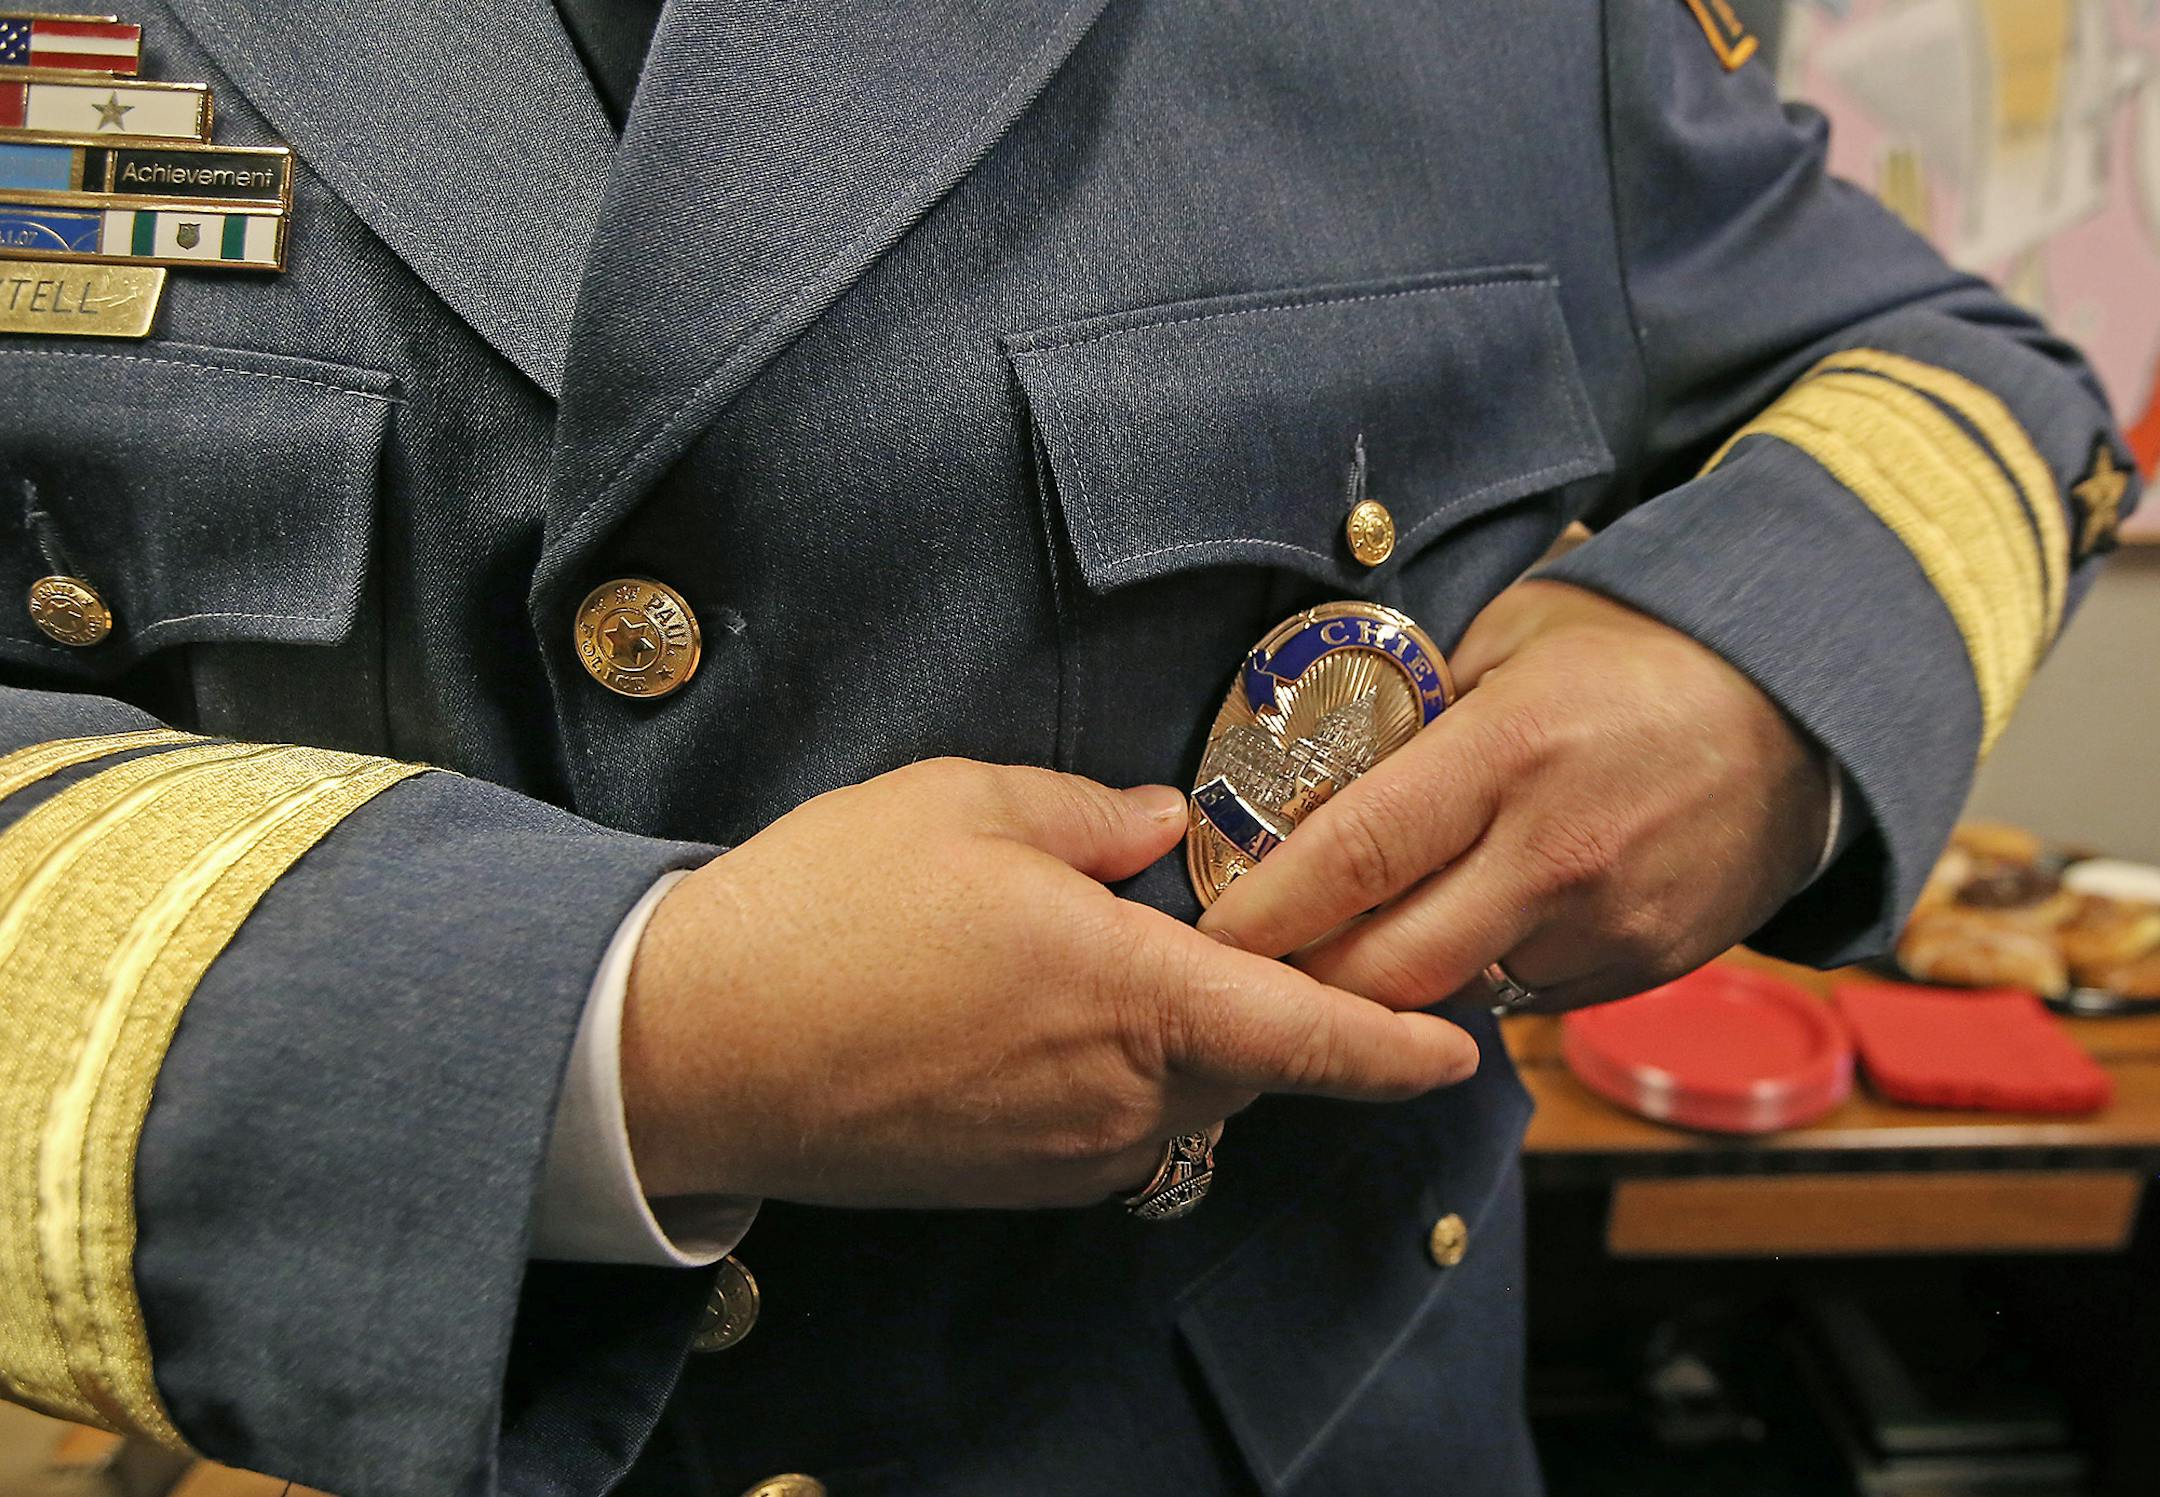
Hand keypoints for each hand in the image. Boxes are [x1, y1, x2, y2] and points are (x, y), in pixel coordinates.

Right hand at [620, 758, 1478, 1205]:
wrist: (690, 1047)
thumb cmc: (825, 912)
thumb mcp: (962, 806)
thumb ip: (1091, 816)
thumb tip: (1161, 832)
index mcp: (1130, 991)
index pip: (1308, 1033)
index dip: (1395, 1047)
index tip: (1461, 1053)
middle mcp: (1119, 1094)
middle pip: (1248, 1062)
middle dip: (1259, 1005)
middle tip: (1215, 930)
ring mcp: (1065, 1154)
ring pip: (1179, 1099)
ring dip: (1177, 1039)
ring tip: (1092, 964)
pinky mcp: (1014, 1185)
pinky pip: (1111, 1132)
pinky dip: (1116, 1078)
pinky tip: (1031, 1019)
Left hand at [1196, 581, 1830, 1012]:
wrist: (1809, 702)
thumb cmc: (1640, 649)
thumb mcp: (1514, 633)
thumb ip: (1416, 705)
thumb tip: (1312, 764)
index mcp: (1510, 753)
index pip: (1355, 856)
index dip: (1266, 911)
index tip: (1205, 933)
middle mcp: (1557, 855)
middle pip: (1390, 968)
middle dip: (1309, 979)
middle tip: (1258, 962)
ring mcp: (1610, 924)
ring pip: (1455, 993)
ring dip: (1397, 978)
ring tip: (1366, 929)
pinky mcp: (1647, 965)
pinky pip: (1528, 994)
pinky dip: (1484, 970)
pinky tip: (1479, 916)